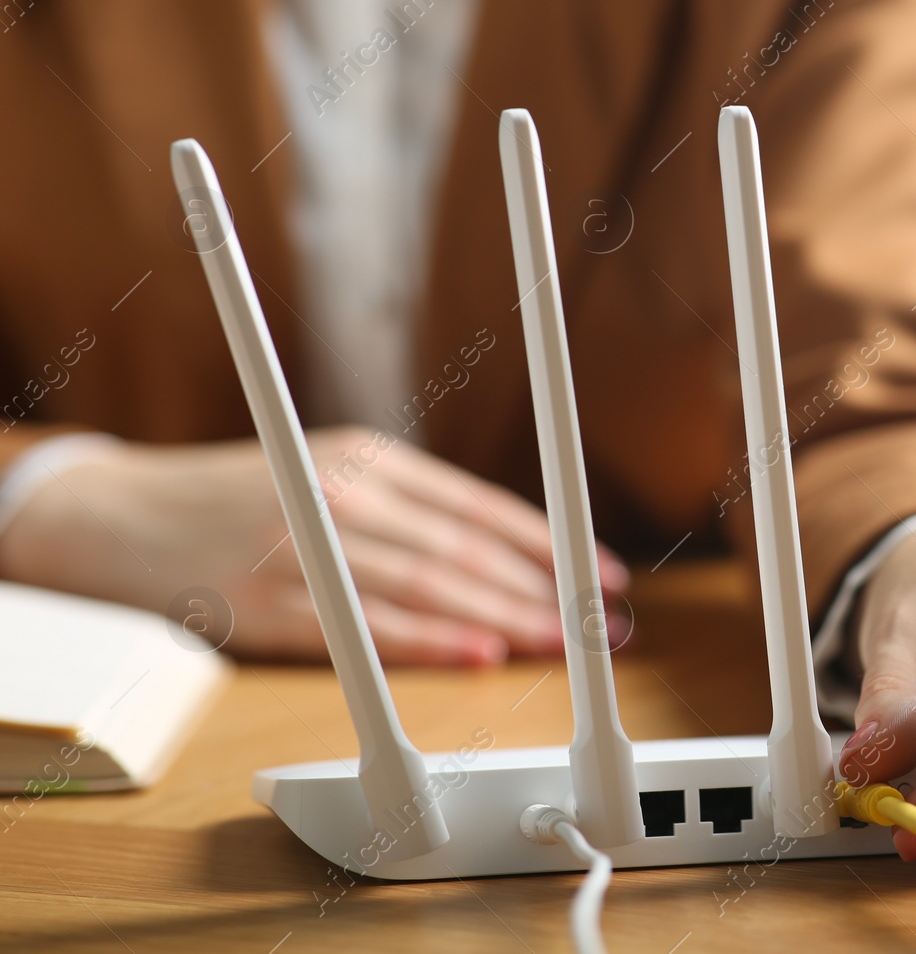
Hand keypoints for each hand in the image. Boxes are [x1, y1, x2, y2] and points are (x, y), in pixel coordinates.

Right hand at [0, 427, 628, 663]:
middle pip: (467, 549)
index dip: (552, 546)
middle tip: (604, 624)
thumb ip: (406, 507)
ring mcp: (303, 548)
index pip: (482, 507)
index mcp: (367, 460)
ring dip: (506, 618)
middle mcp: (343, 496)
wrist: (111, 515)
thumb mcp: (326, 473)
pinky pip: (363, 627)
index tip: (607, 575)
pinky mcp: (266, 603)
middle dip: (547, 590)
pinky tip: (478, 653)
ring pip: (428, 585)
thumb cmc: (235, 499)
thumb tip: (500, 556)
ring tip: (563, 643)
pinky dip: (426, 642)